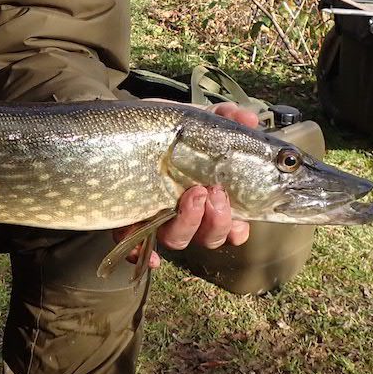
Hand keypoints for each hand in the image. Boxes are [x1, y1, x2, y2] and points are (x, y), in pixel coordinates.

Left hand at [115, 101, 256, 267]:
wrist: (123, 126)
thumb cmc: (165, 128)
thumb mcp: (194, 118)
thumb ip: (222, 118)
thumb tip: (248, 118)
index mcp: (206, 197)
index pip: (228, 226)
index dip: (236, 230)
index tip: (242, 223)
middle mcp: (184, 213)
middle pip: (206, 237)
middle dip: (215, 221)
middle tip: (212, 192)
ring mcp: (156, 218)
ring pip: (177, 240)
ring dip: (189, 224)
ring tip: (191, 195)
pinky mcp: (127, 217)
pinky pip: (133, 244)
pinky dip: (143, 252)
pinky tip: (151, 255)